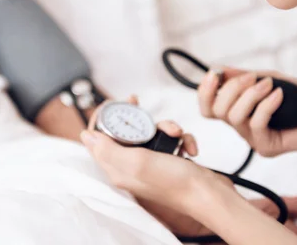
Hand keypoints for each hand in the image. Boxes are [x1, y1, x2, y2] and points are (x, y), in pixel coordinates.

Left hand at [81, 96, 220, 212]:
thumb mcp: (138, 163)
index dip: (102, 118)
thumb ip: (109, 150)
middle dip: (136, 116)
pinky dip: (180, 138)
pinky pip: (169, 139)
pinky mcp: (168, 160)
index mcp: (118, 169)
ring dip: (165, 126)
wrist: (211, 196)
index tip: (113, 103)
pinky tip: (188, 148)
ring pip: (150, 132)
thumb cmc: (176, 184)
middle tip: (135, 101)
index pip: (98, 140)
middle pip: (124, 131)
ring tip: (176, 133)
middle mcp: (131, 166)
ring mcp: (151, 163)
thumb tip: (85, 136)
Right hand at [197, 66, 296, 156]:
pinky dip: (266, 105)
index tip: (214, 73)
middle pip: (216, 111)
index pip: (208, 108)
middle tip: (254, 77)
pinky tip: (279, 95)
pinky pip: (256, 124)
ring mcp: (253, 139)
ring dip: (249, 95)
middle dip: (231, 88)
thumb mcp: (269, 78)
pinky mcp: (267, 147)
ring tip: (269, 85)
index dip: (204, 91)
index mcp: (237, 112)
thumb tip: (218, 69)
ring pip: (234, 117)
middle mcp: (241, 127)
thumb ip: (244, 76)